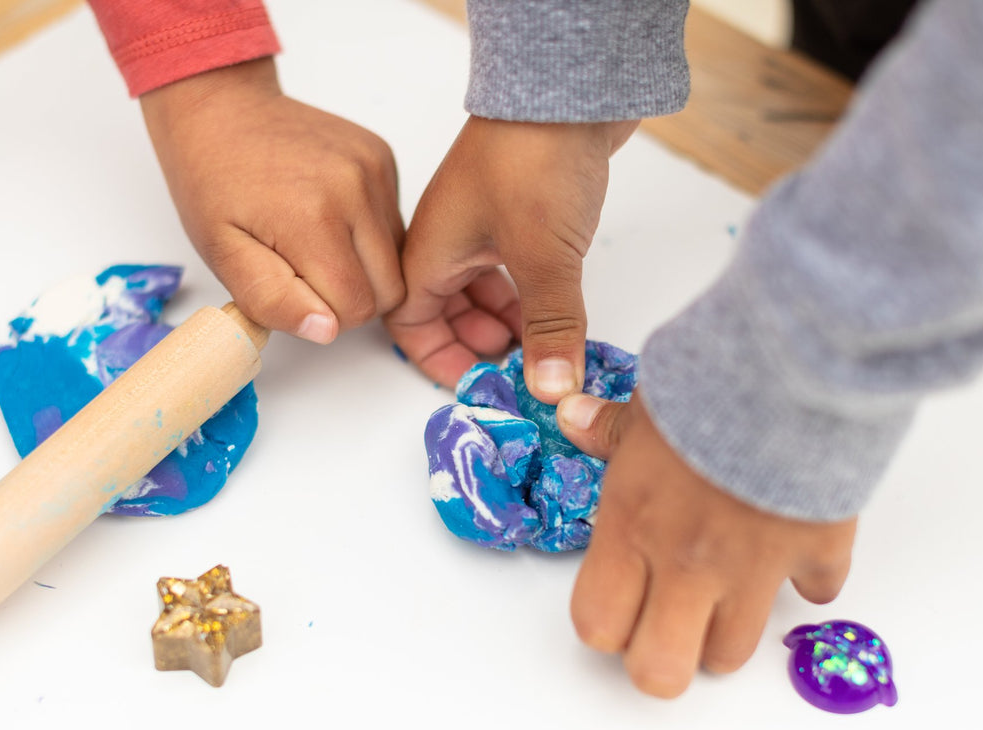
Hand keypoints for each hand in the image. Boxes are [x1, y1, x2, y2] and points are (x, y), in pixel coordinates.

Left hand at [141, 57, 404, 341]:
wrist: (220, 110)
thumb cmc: (212, 182)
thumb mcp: (222, 254)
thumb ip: (272, 299)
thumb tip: (327, 330)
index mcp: (313, 217)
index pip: (356, 309)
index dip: (326, 315)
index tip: (292, 289)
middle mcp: (355, 189)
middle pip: (389, 289)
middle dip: (351, 297)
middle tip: (306, 274)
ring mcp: (374, 169)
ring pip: (397, 259)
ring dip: (362, 267)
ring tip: (315, 243)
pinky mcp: (382, 157)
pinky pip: (392, 224)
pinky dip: (366, 234)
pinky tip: (328, 215)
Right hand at [386, 116, 636, 399]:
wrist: (572, 87)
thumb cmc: (535, 159)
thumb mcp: (543, 258)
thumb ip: (550, 328)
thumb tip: (552, 389)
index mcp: (430, 251)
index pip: (410, 324)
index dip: (438, 361)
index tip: (477, 388)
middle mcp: (450, 240)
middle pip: (445, 311)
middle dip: (476, 346)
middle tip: (515, 372)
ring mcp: (485, 224)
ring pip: (482, 291)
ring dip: (506, 323)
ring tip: (539, 348)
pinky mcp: (522, 212)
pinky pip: (513, 271)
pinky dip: (530, 298)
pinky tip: (557, 311)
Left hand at [556, 394, 857, 697]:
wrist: (799, 370)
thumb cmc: (711, 381)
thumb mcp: (647, 403)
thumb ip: (611, 428)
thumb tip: (574, 417)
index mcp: (632, 528)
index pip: (597, 624)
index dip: (605, 623)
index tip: (618, 599)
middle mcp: (686, 565)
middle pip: (658, 671)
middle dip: (659, 659)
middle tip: (665, 624)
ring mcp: (754, 570)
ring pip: (731, 654)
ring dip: (723, 633)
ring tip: (722, 595)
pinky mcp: (818, 554)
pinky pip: (816, 592)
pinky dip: (806, 578)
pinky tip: (794, 548)